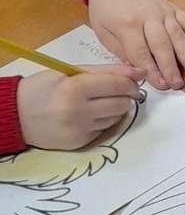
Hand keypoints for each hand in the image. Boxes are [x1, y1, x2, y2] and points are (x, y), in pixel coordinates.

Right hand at [16, 65, 143, 151]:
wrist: (15, 115)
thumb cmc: (43, 88)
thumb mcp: (70, 72)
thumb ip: (106, 70)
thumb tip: (138, 72)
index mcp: (75, 89)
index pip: (119, 85)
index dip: (132, 82)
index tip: (135, 80)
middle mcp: (78, 112)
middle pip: (122, 104)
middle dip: (126, 96)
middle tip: (119, 91)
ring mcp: (79, 131)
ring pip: (116, 118)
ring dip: (115, 109)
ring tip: (100, 102)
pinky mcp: (79, 144)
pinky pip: (104, 130)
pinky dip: (102, 121)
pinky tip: (89, 114)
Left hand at [88, 0, 184, 91]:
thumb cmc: (105, 8)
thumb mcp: (101, 30)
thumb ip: (120, 50)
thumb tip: (136, 69)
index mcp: (127, 24)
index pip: (140, 51)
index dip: (151, 70)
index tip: (160, 85)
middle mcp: (148, 16)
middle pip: (161, 44)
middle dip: (170, 66)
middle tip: (178, 84)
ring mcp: (163, 11)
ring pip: (177, 34)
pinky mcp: (173, 7)